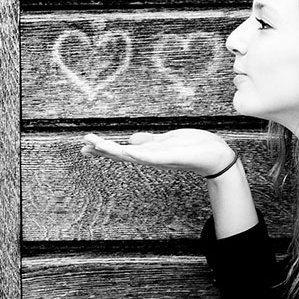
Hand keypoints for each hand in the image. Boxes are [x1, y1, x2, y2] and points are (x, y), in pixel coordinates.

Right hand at [80, 129, 235, 176]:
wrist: (216, 155)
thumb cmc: (194, 147)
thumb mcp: (168, 141)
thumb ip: (150, 141)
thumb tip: (132, 139)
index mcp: (149, 153)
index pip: (122, 151)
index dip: (104, 148)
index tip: (86, 145)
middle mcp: (151, 158)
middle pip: (121, 155)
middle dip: (102, 150)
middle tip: (83, 146)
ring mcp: (159, 159)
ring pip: (130, 155)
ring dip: (112, 150)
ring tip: (95, 144)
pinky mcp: (170, 157)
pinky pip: (150, 155)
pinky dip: (136, 153)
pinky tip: (124, 149)